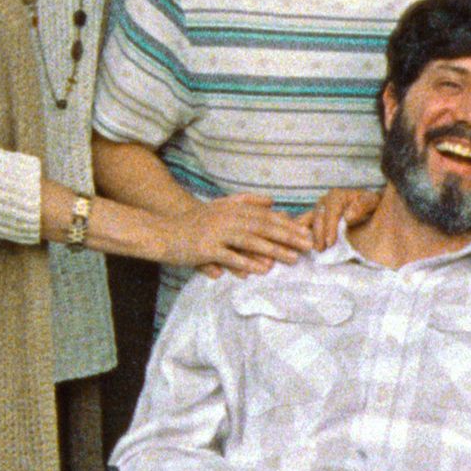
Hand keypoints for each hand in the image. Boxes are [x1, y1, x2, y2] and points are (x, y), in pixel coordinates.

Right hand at [164, 193, 314, 274]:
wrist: (162, 232)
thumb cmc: (195, 223)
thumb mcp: (220, 207)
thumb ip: (246, 202)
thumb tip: (272, 200)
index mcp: (232, 209)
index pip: (266, 217)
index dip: (288, 225)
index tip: (307, 233)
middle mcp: (227, 218)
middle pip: (263, 227)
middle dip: (288, 236)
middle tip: (309, 245)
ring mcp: (215, 233)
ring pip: (250, 241)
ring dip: (273, 250)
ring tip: (293, 259)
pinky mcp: (205, 248)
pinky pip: (229, 257)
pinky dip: (246, 263)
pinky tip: (262, 270)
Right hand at [305, 185, 380, 248]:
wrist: (367, 206)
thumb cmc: (370, 205)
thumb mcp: (371, 202)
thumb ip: (361, 206)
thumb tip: (348, 216)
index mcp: (337, 196)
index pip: (331, 211)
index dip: (329, 227)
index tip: (330, 242)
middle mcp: (324, 201)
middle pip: (318, 217)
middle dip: (318, 234)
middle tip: (320, 250)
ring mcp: (318, 209)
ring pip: (309, 221)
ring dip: (311, 236)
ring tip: (314, 250)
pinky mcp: (314, 217)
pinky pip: (305, 224)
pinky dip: (304, 234)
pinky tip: (305, 245)